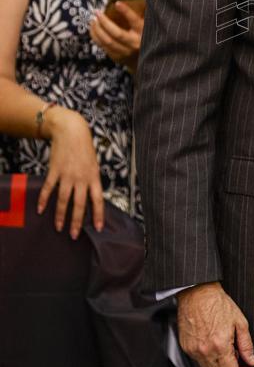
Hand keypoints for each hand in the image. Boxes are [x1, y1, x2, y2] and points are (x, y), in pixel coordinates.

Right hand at [37, 108, 103, 238]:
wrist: (72, 131)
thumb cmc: (85, 148)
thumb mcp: (94, 164)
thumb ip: (92, 180)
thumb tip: (91, 197)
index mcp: (94, 176)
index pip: (98, 200)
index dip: (98, 215)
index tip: (98, 228)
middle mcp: (81, 178)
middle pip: (79, 204)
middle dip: (77, 221)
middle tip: (74, 235)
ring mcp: (67, 175)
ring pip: (64, 199)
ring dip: (60, 215)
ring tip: (59, 227)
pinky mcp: (55, 171)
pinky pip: (49, 188)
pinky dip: (45, 200)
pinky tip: (41, 210)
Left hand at [90, 3, 143, 69]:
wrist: (145, 57)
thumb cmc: (142, 35)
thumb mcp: (143, 23)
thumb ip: (134, 15)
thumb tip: (120, 2)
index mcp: (143, 32)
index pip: (135, 21)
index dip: (126, 12)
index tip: (117, 3)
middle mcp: (135, 44)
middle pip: (117, 34)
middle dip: (104, 22)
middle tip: (97, 12)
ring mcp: (126, 52)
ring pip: (108, 41)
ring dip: (97, 30)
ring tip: (93, 20)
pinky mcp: (117, 57)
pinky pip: (103, 46)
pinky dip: (96, 37)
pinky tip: (93, 29)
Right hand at [177, 282, 253, 366]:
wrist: (198, 293)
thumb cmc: (217, 303)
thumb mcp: (239, 322)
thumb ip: (247, 345)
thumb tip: (252, 361)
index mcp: (220, 345)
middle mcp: (204, 351)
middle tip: (236, 356)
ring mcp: (193, 350)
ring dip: (218, 364)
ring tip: (224, 347)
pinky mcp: (185, 347)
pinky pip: (198, 360)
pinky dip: (207, 358)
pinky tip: (213, 344)